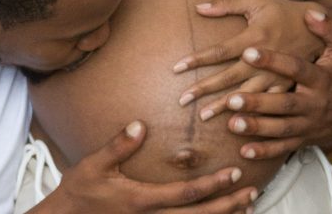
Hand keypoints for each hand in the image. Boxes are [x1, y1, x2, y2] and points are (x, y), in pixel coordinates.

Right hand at [34, 121, 258, 213]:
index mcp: (141, 200)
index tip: (233, 173)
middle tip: (251, 191)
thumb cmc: (80, 191)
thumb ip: (118, 145)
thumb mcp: (95, 164)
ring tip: (246, 206)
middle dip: (228, 205)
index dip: (213, 185)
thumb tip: (140, 125)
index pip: (186, 193)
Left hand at [173, 0, 325, 118]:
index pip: (219, 51)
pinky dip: (252, 115)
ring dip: (224, 107)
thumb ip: (227, 4)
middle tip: (182, 100)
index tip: (176, 68)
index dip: (197, 59)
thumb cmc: (282, 10)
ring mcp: (275, 76)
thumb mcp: (256, 0)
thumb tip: (199, 7)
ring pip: (246, 95)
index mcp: (254, 38)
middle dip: (205, 89)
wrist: (318, 28)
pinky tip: (237, 125)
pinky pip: (266, 105)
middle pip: (228, 77)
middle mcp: (263, 60)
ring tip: (203, 117)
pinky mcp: (285, 87)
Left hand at [219, 11, 331, 160]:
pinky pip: (283, 147)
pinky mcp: (303, 139)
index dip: (274, 60)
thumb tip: (313, 11)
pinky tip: (244, 150)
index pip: (296, 67)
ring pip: (281, 127)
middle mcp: (314, 102)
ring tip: (231, 123)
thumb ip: (329, 29)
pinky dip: (265, 150)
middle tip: (231, 98)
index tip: (249, 51)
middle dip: (259, 102)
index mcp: (320, 77)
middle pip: (285, 103)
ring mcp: (308, 123)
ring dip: (257, 127)